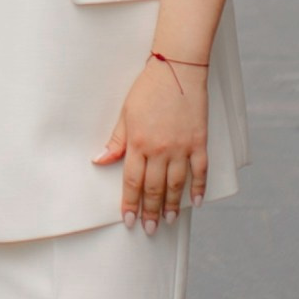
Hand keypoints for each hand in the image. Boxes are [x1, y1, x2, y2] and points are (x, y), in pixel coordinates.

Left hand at [93, 50, 206, 231]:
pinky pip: (200, 170)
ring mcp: (181, 147)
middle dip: (150, 211)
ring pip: (176, 184)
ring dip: (172, 205)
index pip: (132, 181)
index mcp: (138, 143)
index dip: (129, 203)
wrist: (176, 69)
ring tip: (169, 221)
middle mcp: (159, 149)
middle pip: (154, 188)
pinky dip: (199, 187)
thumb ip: (116, 141)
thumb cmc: (148, 89)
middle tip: (150, 229)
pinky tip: (197, 201)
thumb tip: (99, 160)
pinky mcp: (199, 141)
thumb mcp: (125, 114)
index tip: (128, 219)